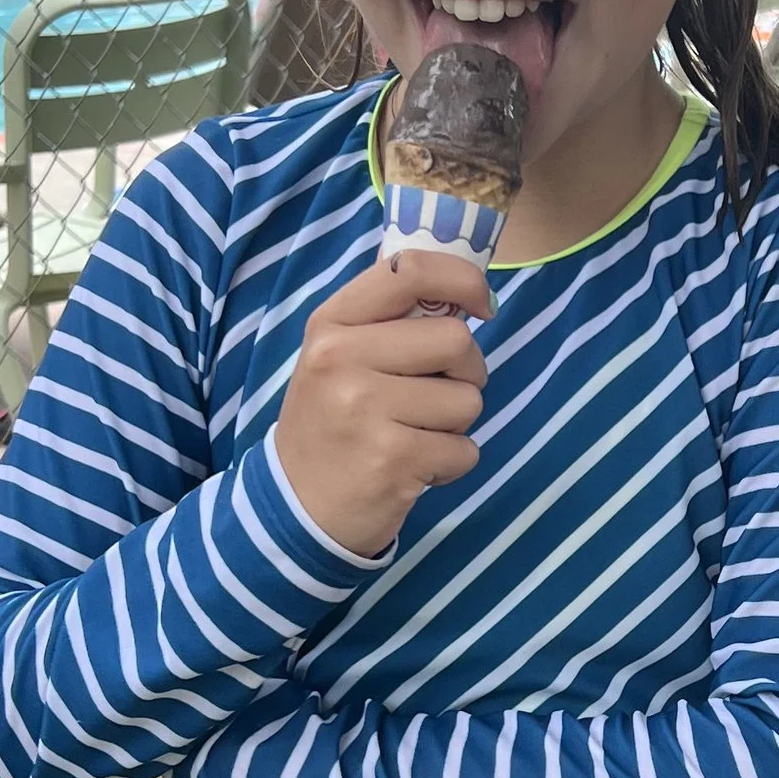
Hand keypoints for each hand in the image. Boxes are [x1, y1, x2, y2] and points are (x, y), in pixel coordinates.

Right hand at [272, 252, 491, 558]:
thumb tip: (469, 293)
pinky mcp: (393, 459)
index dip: (463, 281)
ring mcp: (365, 409)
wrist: (296, 507)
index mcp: (331, 323)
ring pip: (468, 399)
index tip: (482, 306)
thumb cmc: (332, 422)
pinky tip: (415, 467)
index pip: (410, 270)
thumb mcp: (338, 357)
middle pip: (456, 340)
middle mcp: (341, 358)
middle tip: (438, 395)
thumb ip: (389, 321)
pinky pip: (466, 449)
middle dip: (467, 371)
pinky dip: (452, 463)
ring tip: (416, 435)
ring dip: (457, 423)